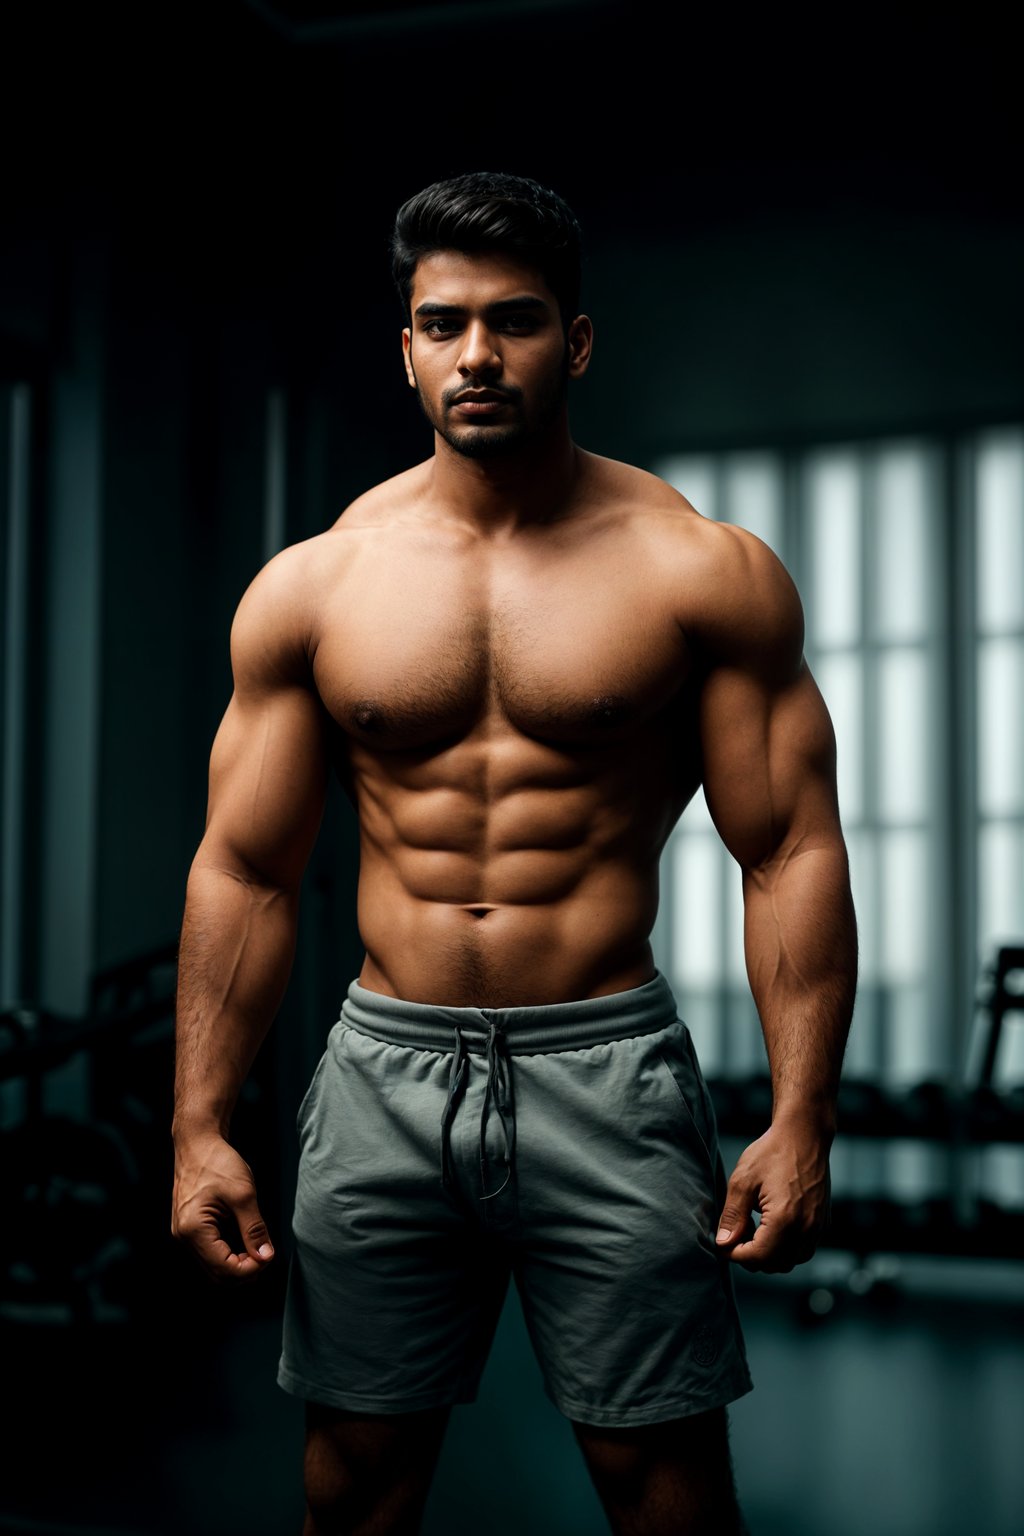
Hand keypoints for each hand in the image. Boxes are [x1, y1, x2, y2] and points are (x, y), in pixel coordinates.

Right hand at [171, 1132, 274, 1282]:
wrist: (198, 1142)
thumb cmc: (218, 1162)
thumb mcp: (243, 1194)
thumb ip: (254, 1228)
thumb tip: (265, 1256)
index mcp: (193, 1229)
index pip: (223, 1268)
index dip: (249, 1270)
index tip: (268, 1257)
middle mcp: (183, 1237)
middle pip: (216, 1274)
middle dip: (243, 1272)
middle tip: (266, 1257)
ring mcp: (183, 1233)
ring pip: (211, 1266)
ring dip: (236, 1266)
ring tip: (258, 1252)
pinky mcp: (188, 1228)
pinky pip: (208, 1253)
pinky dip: (227, 1255)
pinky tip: (244, 1245)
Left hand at [714, 1118, 830, 1272]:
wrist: (804, 1135)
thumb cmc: (771, 1153)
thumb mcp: (742, 1181)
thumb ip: (732, 1216)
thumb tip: (723, 1243)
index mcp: (785, 1220)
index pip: (758, 1257)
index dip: (735, 1255)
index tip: (723, 1242)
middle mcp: (807, 1229)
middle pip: (775, 1264)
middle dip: (752, 1256)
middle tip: (737, 1233)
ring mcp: (818, 1227)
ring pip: (791, 1260)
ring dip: (770, 1254)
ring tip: (753, 1229)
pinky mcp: (823, 1222)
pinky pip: (803, 1249)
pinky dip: (785, 1247)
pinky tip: (770, 1225)